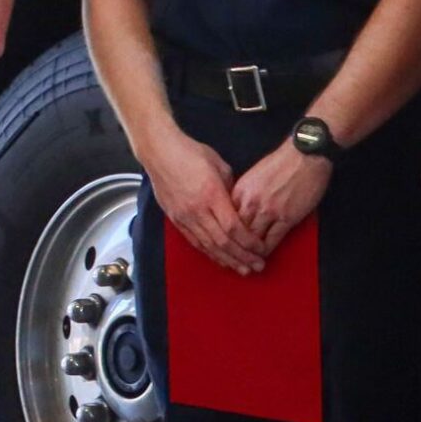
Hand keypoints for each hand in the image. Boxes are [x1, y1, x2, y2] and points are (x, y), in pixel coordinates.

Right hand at [144, 131, 257, 273]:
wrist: (159, 152)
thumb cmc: (190, 153)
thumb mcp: (219, 166)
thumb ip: (231, 189)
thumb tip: (238, 205)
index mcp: (212, 195)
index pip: (234, 227)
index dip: (249, 242)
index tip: (261, 249)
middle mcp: (198, 210)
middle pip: (223, 242)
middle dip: (242, 256)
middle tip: (257, 266)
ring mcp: (185, 217)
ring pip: (209, 246)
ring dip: (227, 260)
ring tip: (242, 269)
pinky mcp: (175, 219)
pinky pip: (195, 242)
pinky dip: (209, 253)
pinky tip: (220, 259)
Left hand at [230, 141, 330, 253]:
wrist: (305, 155)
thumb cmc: (280, 163)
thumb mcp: (253, 175)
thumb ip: (244, 193)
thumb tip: (237, 209)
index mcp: (240, 190)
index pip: (225, 217)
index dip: (223, 232)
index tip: (222, 242)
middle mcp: (250, 202)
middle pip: (236, 231)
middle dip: (233, 247)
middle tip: (231, 259)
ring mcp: (268, 211)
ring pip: (252, 239)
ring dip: (249, 253)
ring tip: (247, 262)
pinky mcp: (286, 218)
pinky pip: (272, 240)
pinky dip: (265, 251)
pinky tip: (263, 256)